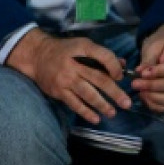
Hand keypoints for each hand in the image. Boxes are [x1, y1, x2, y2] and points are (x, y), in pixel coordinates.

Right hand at [5, 29, 132, 123]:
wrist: (37, 55)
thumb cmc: (64, 50)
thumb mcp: (82, 45)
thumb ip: (102, 55)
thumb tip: (123, 67)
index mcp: (82, 48)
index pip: (103, 56)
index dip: (115, 67)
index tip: (121, 77)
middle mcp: (73, 64)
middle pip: (98, 79)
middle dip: (114, 92)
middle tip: (126, 103)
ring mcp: (65, 78)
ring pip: (88, 94)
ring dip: (102, 105)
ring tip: (112, 113)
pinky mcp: (58, 90)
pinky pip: (74, 103)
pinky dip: (86, 112)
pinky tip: (96, 118)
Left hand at [131, 24, 163, 112]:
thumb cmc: (162, 45)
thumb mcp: (154, 46)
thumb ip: (149, 59)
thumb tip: (140, 72)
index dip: (157, 72)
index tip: (142, 73)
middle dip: (150, 86)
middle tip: (134, 83)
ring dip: (151, 97)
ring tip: (139, 90)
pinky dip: (153, 104)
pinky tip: (143, 96)